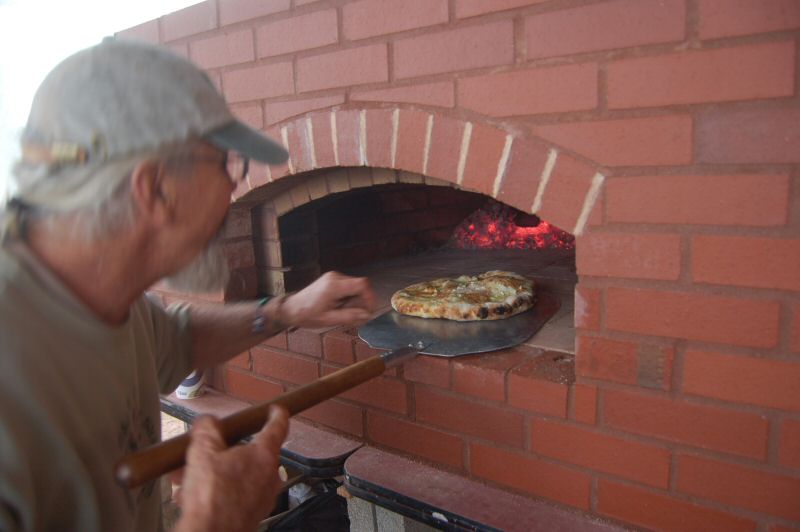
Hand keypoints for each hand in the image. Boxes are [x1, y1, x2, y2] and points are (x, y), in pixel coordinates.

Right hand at [173, 406, 288, 531]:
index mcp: (264, 455)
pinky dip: (218, 491)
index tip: (277, 409)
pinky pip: (236, 494)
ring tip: (188, 478)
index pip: (277, 427)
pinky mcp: (253, 514)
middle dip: (223, 452)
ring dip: (215, 473)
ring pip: (239, 475)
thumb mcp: (202, 453)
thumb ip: (207, 431)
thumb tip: (208, 422)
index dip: (276, 415)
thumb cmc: (211, 498)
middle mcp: (269, 476)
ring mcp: (263, 497)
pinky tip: (193, 496)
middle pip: (250, 453)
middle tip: (204, 452)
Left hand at [282, 271, 375, 328]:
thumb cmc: (307, 315)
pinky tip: (340, 308)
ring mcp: (333, 277)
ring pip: (355, 287)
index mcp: (334, 286)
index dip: (370, 297)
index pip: (362, 284)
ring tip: (344, 313)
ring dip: (355, 301)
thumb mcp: (329, 319)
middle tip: (355, 317)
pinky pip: (348, 287)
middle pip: (360, 286)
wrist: (291, 309)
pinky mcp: (332, 280)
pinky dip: (349, 298)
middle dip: (361, 302)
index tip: (369, 310)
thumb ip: (349, 316)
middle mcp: (335, 277)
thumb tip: (366, 315)